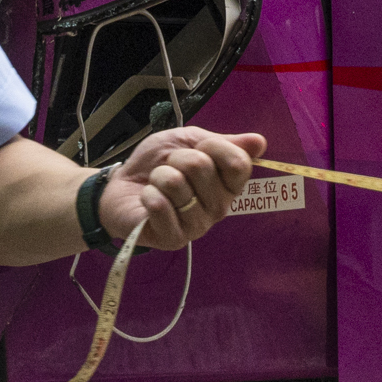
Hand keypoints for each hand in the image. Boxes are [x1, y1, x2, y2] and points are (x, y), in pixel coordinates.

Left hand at [95, 126, 265, 251]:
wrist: (121, 185)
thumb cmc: (157, 163)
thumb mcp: (189, 142)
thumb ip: (223, 143)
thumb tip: (259, 142)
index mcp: (227, 185)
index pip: (238, 163)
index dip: (214, 146)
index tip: (198, 146)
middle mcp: (219, 208)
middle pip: (203, 167)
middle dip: (177, 158)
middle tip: (169, 167)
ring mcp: (197, 226)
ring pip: (177, 184)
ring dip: (159, 176)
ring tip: (156, 184)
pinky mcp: (174, 239)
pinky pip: (161, 206)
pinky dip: (148, 194)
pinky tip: (147, 199)